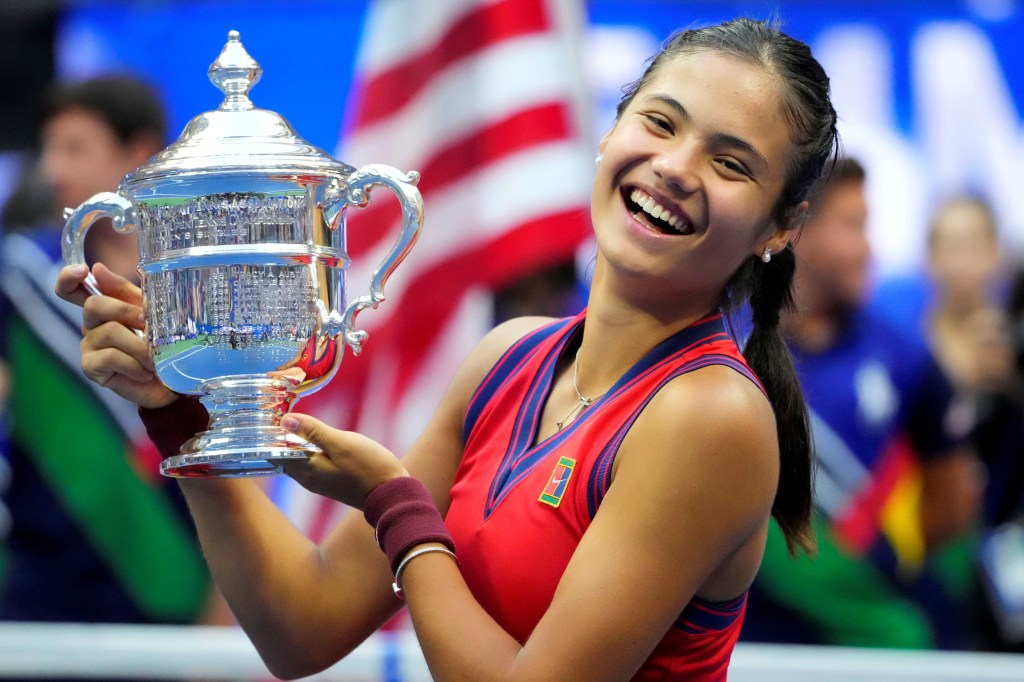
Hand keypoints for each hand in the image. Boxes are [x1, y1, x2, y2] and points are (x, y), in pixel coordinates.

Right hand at [56, 262, 176, 408]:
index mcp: (103, 308)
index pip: (72, 289)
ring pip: (109, 332)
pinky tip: (145, 373)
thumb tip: (98, 269)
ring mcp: (88, 346)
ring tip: (154, 359)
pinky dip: (133, 364)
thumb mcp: (149, 313)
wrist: (170, 383)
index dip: (68, 278)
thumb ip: (126, 292)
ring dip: (139, 345)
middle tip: (148, 324)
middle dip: (125, 311)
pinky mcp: (91, 367)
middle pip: (94, 305)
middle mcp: (91, 325)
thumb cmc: (160, 345)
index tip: (83, 271)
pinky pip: (110, 357)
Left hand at [279, 413, 407, 508]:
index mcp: (306, 470)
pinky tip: (311, 438)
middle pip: (283, 457)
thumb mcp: (341, 444)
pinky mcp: (331, 481)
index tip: (264, 415)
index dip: (267, 435)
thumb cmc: (368, 467)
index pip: (274, 453)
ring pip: (296, 461)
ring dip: (291, 444)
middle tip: (273, 414)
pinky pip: (309, 464)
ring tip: (289, 422)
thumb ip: (313, 431)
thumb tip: (284, 420)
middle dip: (277, 438)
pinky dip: (305, 450)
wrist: (392, 494)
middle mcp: (308, 479)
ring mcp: (320, 481)